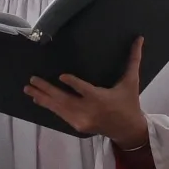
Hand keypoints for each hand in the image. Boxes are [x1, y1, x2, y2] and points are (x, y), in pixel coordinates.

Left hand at [25, 37, 149, 149]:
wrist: (128, 130)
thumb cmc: (129, 102)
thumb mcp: (132, 81)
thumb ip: (133, 59)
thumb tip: (139, 38)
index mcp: (102, 99)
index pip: (85, 91)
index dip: (73, 84)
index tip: (61, 76)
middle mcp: (89, 110)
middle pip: (65, 100)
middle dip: (47, 89)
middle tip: (33, 80)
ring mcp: (82, 120)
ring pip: (59, 108)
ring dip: (43, 98)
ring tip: (28, 88)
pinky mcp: (78, 125)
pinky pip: (60, 115)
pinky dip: (49, 106)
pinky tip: (38, 99)